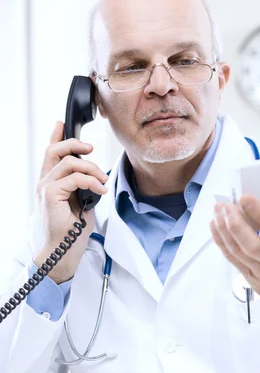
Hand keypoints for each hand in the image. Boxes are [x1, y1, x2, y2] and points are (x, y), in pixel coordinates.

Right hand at [33, 121, 108, 283]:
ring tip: (102, 182)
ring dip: (91, 169)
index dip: (56, 135)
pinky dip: (91, 181)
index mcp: (51, 181)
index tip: (62, 123)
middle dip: (75, 144)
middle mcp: (45, 181)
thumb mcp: (82, 199)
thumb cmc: (73, 228)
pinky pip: (74, 178)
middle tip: (92, 150)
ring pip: (69, 162)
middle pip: (56, 149)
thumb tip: (94, 172)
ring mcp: (45, 187)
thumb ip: (83, 183)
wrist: (64, 250)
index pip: (50, 152)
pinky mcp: (50, 195)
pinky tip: (100, 191)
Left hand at [210, 176, 259, 322]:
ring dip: (225, 230)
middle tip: (225, 203)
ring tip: (218, 210)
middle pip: (253, 245)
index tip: (245, 197)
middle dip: (235, 223)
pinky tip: (216, 225)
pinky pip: (233, 261)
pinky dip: (222, 242)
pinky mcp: (254, 282)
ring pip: (239, 253)